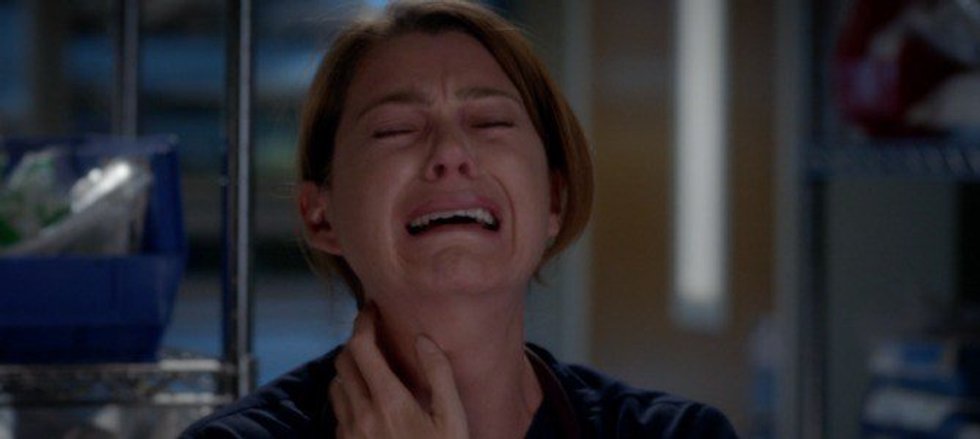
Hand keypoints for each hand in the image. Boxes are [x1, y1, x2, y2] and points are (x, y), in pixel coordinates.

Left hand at [329, 306, 468, 437]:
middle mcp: (362, 413)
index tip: (371, 309)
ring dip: (349, 371)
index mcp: (389, 401)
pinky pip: (338, 412)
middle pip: (343, 362)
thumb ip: (439, 376)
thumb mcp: (452, 418)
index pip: (361, 347)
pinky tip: (367, 401)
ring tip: (369, 368)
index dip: (363, 322)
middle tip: (373, 336)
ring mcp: (349, 432)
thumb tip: (423, 339)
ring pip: (336, 386)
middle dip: (356, 342)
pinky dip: (348, 397)